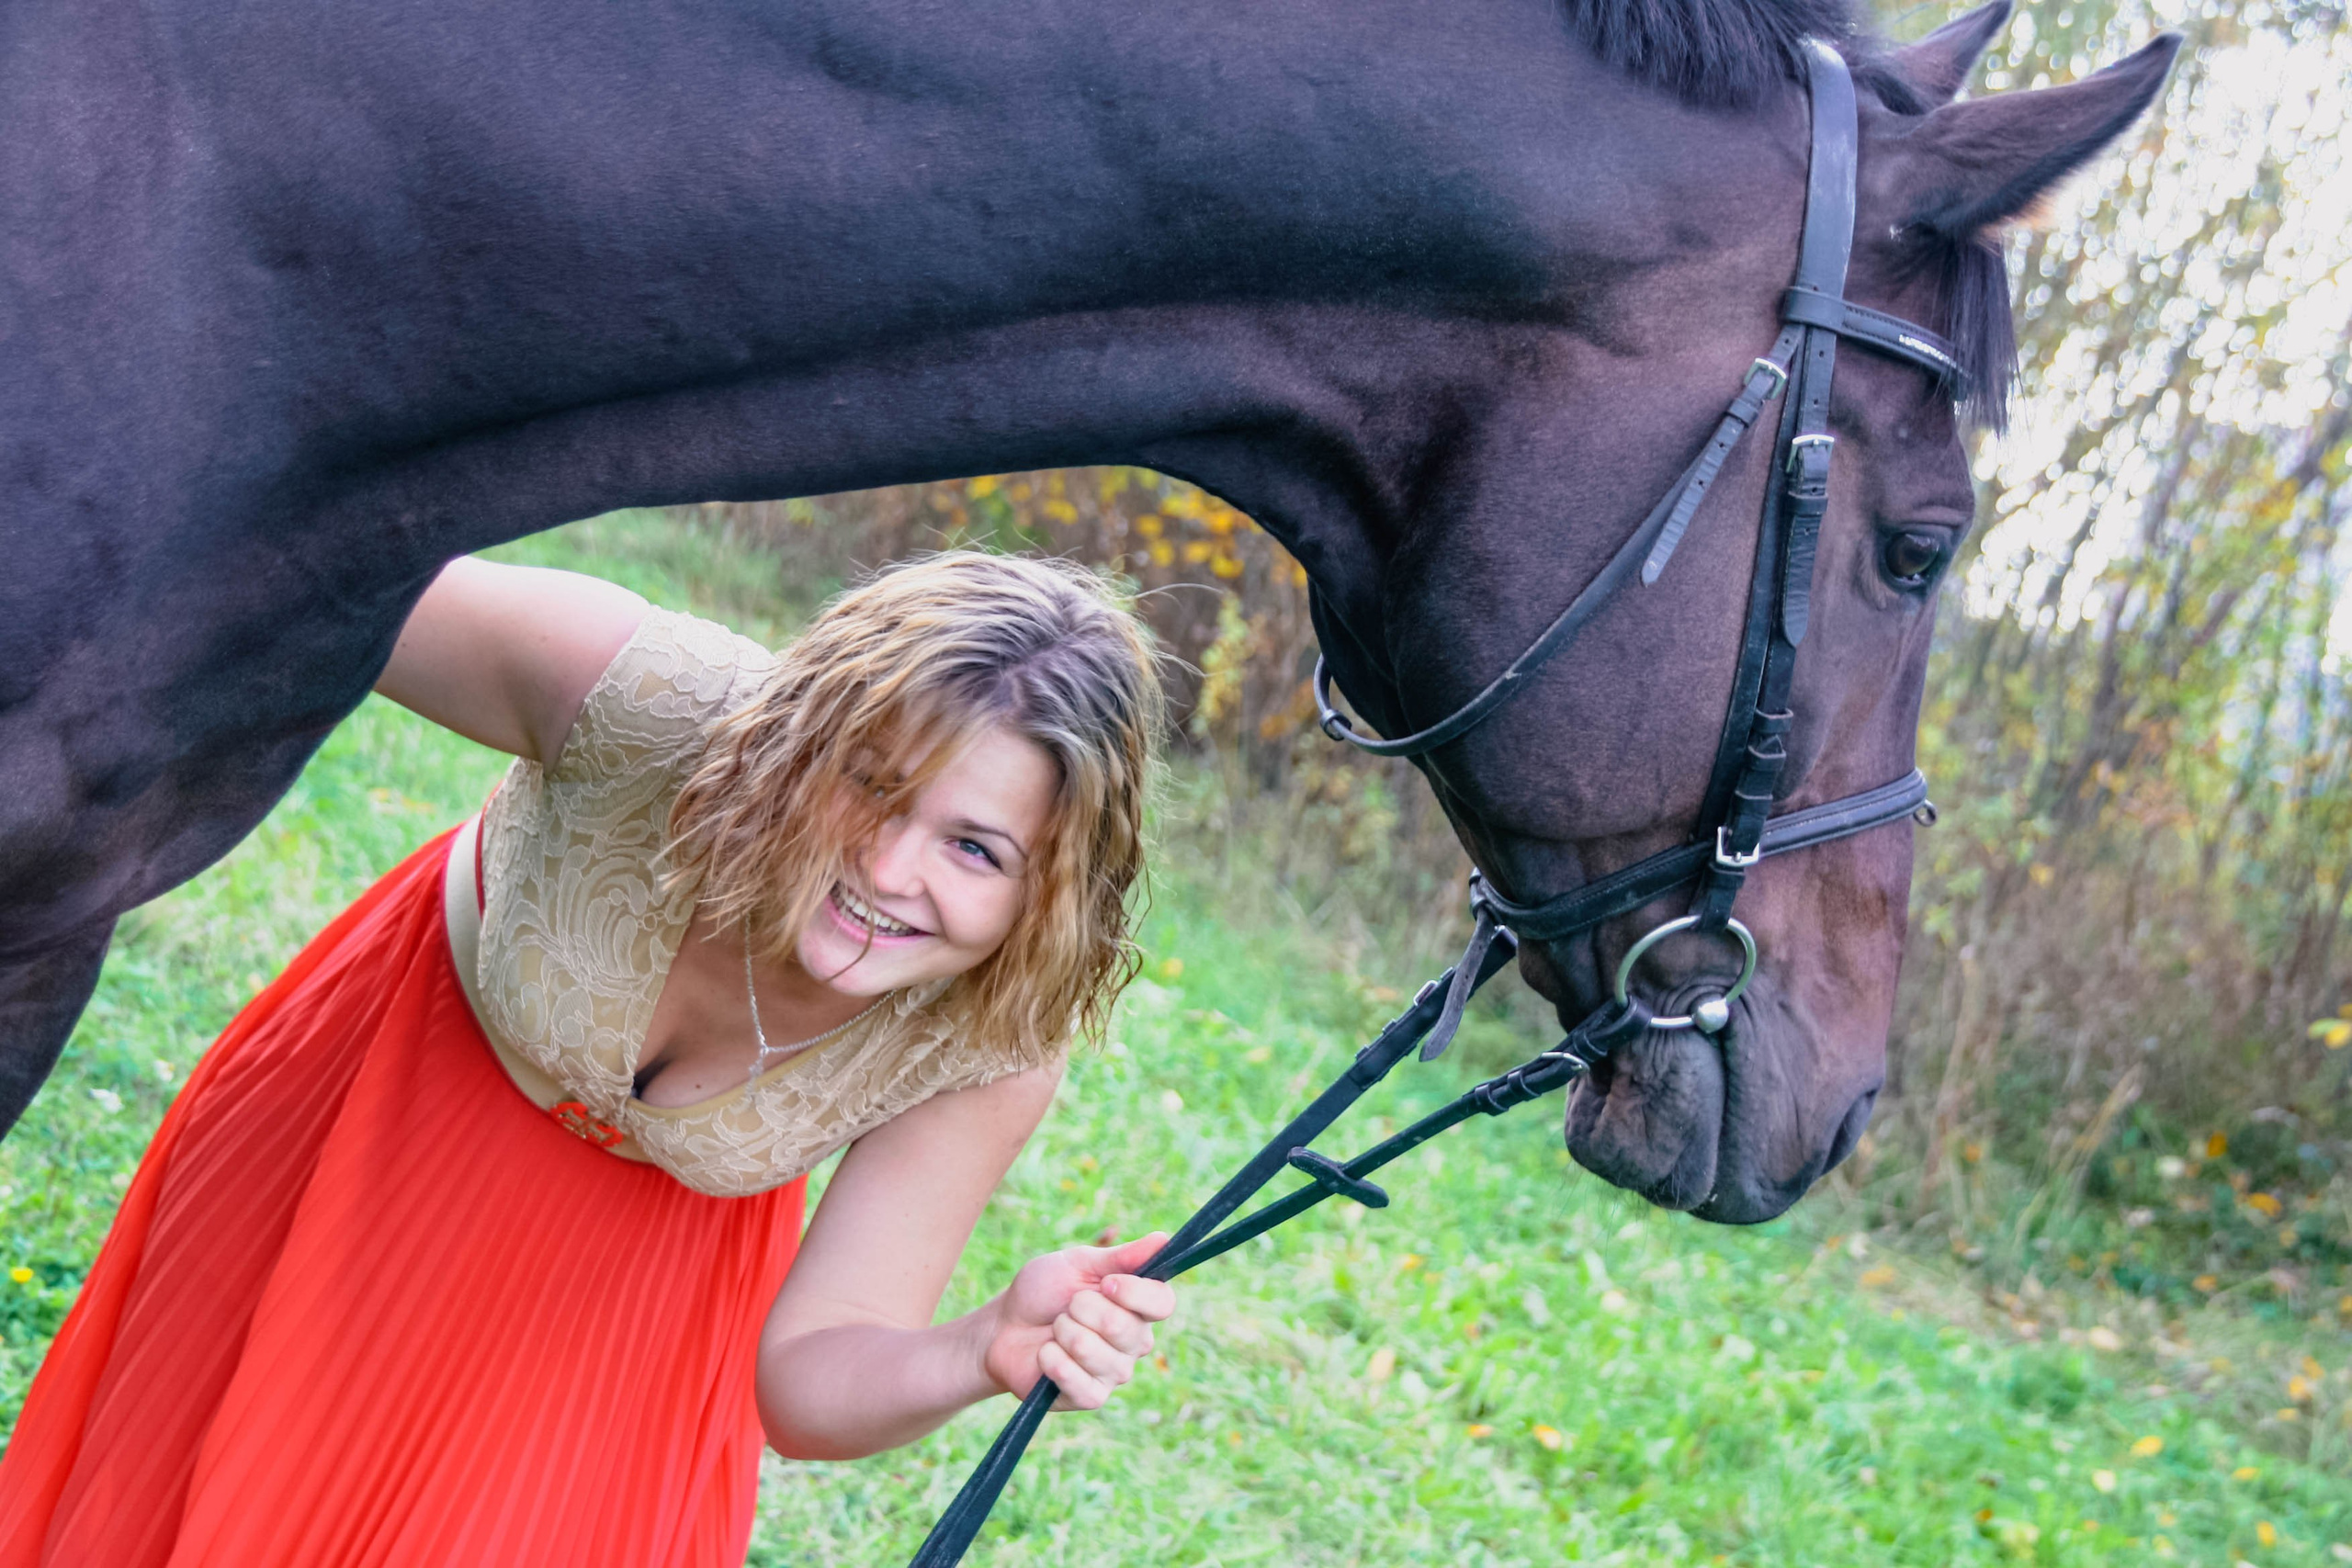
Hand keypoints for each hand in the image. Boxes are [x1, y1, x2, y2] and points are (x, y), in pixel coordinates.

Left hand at [979, 1233, 1176, 1410]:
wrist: (1004, 1327)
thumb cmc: (1044, 1292)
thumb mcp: (1079, 1263)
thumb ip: (1122, 1256)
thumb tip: (1163, 1239)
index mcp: (1139, 1306)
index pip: (1163, 1303)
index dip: (1134, 1293)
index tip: (1106, 1283)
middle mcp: (1135, 1342)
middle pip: (1123, 1326)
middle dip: (1081, 1308)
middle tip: (1066, 1308)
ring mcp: (1114, 1372)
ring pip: (1091, 1350)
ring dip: (1061, 1332)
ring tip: (1054, 1330)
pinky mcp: (1091, 1396)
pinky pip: (1077, 1379)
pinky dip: (1051, 1360)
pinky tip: (1045, 1355)